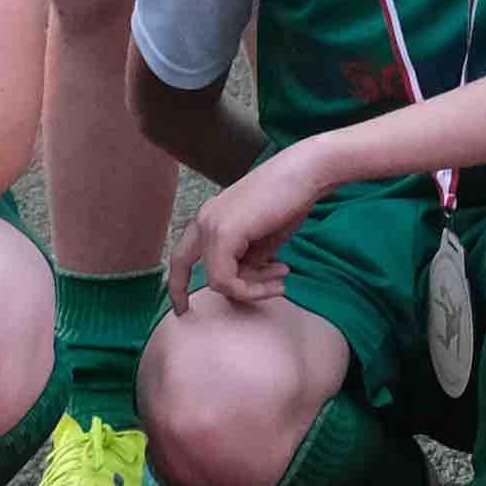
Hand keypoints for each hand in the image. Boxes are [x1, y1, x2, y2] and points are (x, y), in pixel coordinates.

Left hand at [173, 153, 315, 309]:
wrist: (307, 173)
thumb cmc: (291, 201)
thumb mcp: (263, 240)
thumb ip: (246, 260)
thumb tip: (242, 282)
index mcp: (210, 216)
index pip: (182, 254)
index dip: (178, 283)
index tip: (183, 307)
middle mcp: (204, 219)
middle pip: (182, 265)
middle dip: (182, 292)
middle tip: (191, 312)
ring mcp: (211, 224)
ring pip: (216, 279)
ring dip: (251, 289)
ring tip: (281, 280)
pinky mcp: (225, 232)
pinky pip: (226, 278)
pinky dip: (251, 288)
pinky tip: (279, 279)